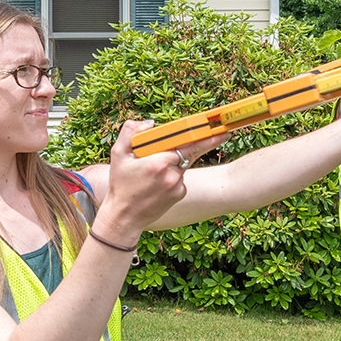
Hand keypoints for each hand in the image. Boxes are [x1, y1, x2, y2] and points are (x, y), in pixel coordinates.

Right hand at [99, 122, 225, 234]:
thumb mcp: (118, 154)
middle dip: (201, 143)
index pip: (185, 143)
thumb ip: (130, 132)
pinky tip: (157, 184)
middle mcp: (172, 174)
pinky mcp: (180, 194)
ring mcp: (177, 186)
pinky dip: (173, 176)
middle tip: (222, 134)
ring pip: (182, 165)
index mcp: (159, 161)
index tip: (218, 131)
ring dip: (174, 162)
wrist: (124, 216)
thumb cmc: (120, 185)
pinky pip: (180, 178)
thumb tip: (150, 123)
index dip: (203, 135)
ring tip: (152, 173)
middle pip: (188, 152)